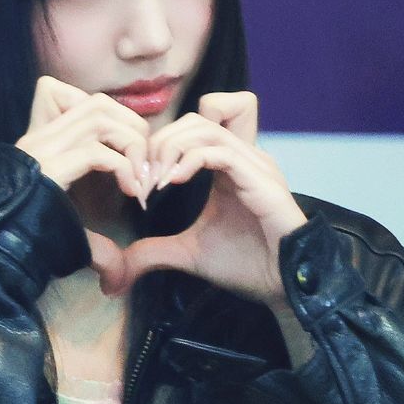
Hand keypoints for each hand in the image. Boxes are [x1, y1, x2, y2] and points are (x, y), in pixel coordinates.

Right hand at [15, 76, 149, 279]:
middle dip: (133, 128)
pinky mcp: (46, 168)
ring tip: (140, 179)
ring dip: (131, 144)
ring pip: (99, 117)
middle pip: (99, 103)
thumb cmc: (33, 246)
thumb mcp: (68, 223)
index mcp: (43, 142)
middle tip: (144, 167)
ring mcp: (39, 150)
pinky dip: (123, 167)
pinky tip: (130, 191)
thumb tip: (120, 257)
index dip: (118, 119)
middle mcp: (39, 138)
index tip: (131, 155)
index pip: (85, 102)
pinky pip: (95, 151)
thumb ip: (92, 225)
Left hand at [115, 92, 306, 306]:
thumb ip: (155, 251)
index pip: (197, 122)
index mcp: (229, 165)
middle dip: (162, 141)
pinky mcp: (262, 180)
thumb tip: (119, 268)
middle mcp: (244, 156)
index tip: (143, 177)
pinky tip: (173, 184)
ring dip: (172, 148)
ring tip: (156, 181)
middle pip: (197, 117)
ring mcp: (255, 165)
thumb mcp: (189, 254)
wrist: (284, 286)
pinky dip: (191, 160)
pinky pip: (221, 151)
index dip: (163, 140)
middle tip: (144, 178)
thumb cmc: (247, 265)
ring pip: (207, 127)